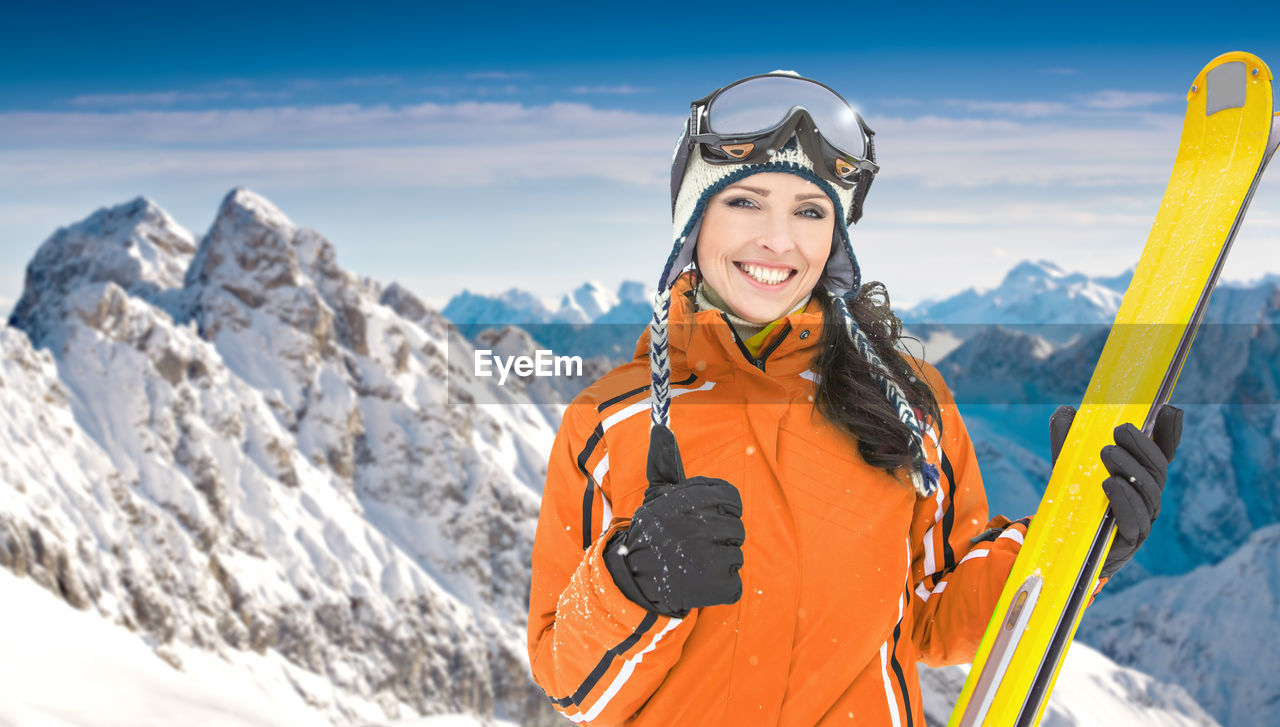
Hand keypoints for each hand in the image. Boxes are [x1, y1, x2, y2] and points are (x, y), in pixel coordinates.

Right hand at [602, 424, 744, 617]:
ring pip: (737, 554)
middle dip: (719, 538)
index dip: (722, 510)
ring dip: (719, 562)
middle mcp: (702, 526)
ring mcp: (709, 558)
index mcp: (693, 500)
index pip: (732, 499)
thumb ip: (664, 461)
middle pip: (736, 528)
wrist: (633, 577)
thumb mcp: (658, 494)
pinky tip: (698, 581)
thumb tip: (659, 426)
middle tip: (694, 545)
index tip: (705, 519)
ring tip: (694, 563)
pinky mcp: (716, 586)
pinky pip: (735, 581)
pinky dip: (721, 586)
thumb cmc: (653, 531)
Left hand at [1049, 404, 1182, 578]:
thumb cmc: (1078, 501)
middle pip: (1157, 469)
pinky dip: (1124, 501)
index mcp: (1140, 476)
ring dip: (1130, 469)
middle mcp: (1147, 496)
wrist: (1069, 546)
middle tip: (1120, 430)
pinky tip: (1110, 484)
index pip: (1164, 453)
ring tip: (1108, 452)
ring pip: (1148, 493)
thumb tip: (1065, 412)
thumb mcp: (1071, 468)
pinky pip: (1134, 521)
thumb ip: (1069, 440)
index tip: (1168, 409)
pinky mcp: (1129, 541)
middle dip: (1142, 446)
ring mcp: (1143, 519)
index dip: (1170, 433)